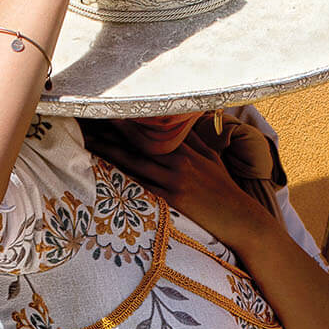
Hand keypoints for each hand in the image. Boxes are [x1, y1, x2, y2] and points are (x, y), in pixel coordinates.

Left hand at [88, 120, 275, 248]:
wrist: (241, 219)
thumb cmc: (225, 190)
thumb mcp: (212, 160)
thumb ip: (193, 142)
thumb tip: (180, 126)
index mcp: (187, 149)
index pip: (152, 128)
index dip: (128, 119)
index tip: (107, 109)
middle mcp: (179, 160)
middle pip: (138, 141)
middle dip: (111, 130)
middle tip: (86, 119)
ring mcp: (175, 179)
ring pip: (135, 161)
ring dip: (109, 150)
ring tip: (87, 140)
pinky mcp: (173, 199)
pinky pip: (141, 185)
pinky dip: (122, 177)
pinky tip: (104, 171)